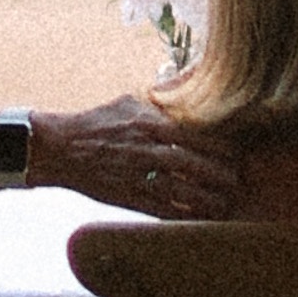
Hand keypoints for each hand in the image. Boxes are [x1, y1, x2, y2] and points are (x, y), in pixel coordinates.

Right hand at [41, 98, 248, 219]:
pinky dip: (179, 217)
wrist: (60, 147)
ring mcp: (134, 175)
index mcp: (147, 123)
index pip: (192, 135)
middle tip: (237, 182)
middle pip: (189, 164)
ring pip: (177, 191)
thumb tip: (195, 74)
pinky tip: (196, 221)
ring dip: (204, 200)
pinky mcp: (125, 197)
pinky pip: (158, 211)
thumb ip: (164, 94)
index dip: (217, 148)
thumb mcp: (130, 101)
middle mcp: (144, 149)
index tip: (236, 155)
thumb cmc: (99, 122)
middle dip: (217, 175)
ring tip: (224, 206)